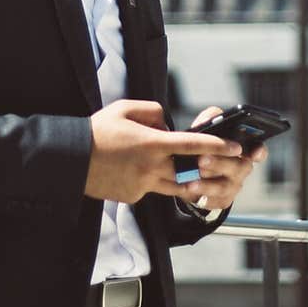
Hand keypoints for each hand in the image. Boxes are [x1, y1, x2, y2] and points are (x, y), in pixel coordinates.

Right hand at [85, 99, 242, 204]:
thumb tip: (167, 126)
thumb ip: (154, 112)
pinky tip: (137, 170)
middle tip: (220, 166)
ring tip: (187, 170)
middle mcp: (151, 167)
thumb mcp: (126, 108)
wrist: (71, 159)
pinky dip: (154, 180)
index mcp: (152, 144)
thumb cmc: (98, 130)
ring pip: (175, 187)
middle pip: (190, 173)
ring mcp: (143, 185)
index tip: (236, 147)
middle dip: (207, 170)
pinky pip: (152, 189)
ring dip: (185, 180)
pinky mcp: (133, 197)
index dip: (218, 146)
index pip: (193, 145)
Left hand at [183, 105, 267, 212]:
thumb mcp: (209, 127)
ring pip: (224, 187)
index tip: (254, 152)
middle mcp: (242, 168)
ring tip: (190, 181)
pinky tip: (189, 192)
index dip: (259, 152)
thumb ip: (212, 118)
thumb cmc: (206, 143)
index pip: (259, 150)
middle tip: (201, 160)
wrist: (194, 168)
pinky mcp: (223, 200)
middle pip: (237, 167)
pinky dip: (202, 197)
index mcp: (244, 149)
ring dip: (207, 184)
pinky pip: (215, 201)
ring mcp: (234, 186)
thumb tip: (213, 116)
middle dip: (219, 163)